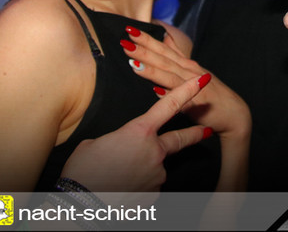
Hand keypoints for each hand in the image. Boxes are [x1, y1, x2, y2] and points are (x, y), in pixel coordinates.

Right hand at [60, 73, 212, 191]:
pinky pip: (149, 187)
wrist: (81, 206)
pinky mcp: (153, 195)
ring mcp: (156, 175)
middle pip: (180, 139)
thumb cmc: (82, 172)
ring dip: (144, 170)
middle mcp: (154, 152)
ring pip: (155, 168)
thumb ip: (114, 141)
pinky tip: (121, 189)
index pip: (168, 106)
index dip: (187, 91)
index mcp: (139, 132)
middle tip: (206, 131)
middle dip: (195, 134)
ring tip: (117, 177)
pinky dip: (138, 187)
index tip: (202, 80)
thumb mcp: (93, 145)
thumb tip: (118, 148)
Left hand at [121, 28, 250, 141]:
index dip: (147, 39)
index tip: (130, 29)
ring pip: (168, 75)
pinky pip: (179, 98)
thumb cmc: (212, 94)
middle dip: (145, 47)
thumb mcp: (193, 70)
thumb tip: (165, 38)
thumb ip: (178, 55)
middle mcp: (189, 72)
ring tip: (133, 60)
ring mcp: (193, 86)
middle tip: (127, 36)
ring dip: (151, 67)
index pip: (163, 49)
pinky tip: (155, 89)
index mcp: (186, 65)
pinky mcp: (197, 103)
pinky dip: (168, 92)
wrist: (234, 115)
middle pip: (163, 58)